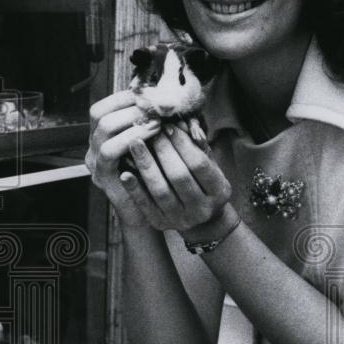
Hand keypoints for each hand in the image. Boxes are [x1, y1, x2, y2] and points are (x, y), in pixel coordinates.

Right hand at [86, 90, 162, 226]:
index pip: (103, 106)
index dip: (125, 97)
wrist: (146, 211)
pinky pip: (109, 152)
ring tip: (156, 121)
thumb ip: (149, 123)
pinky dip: (130, 139)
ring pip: (103, 129)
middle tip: (156, 107)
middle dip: (131, 107)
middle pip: (100, 114)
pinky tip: (151, 135)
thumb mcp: (150, 144)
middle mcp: (93, 145)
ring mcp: (94, 161)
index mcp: (102, 135)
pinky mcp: (101, 175)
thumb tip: (163, 98)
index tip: (150, 95)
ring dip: (132, 121)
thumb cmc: (152, 175)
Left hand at [119, 123, 233, 235]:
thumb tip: (180, 121)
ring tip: (134, 143)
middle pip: (179, 176)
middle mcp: (202, 208)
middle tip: (148, 130)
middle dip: (163, 150)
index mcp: (219, 191)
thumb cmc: (203, 183)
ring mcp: (181, 218)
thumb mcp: (209, 165)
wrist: (200, 220)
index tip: (167, 126)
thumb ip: (197, 146)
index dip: (182, 143)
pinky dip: (134, 188)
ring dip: (146, 164)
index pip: (199, 163)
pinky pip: (145, 204)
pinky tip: (124, 172)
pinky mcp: (160, 223)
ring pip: (160, 189)